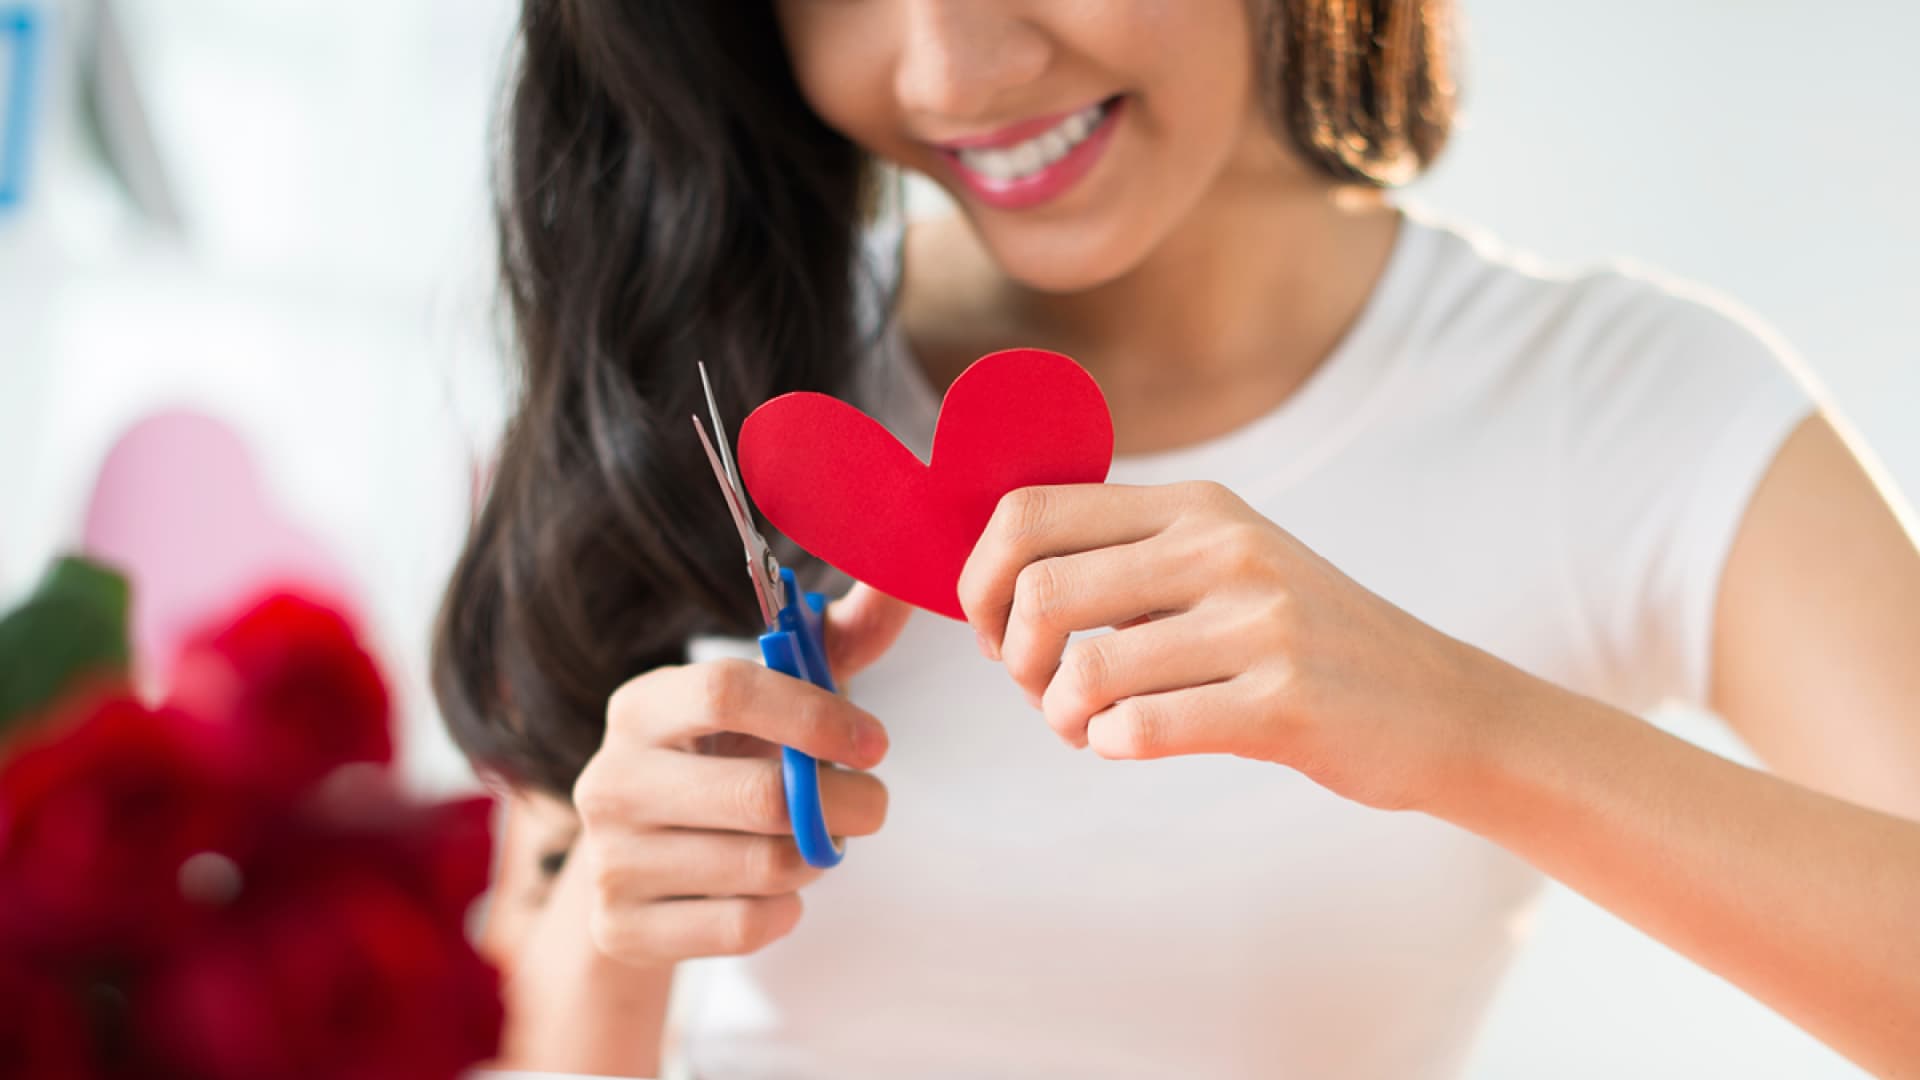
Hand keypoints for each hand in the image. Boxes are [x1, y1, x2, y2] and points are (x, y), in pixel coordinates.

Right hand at [570, 583, 910, 965]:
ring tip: (817, 841)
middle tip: (873, 804)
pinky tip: (776, 889)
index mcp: (641, 707)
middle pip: (759, 795)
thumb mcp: (767, 703)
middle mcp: (610, 779)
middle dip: (844, 802)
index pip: (726, 691)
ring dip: (818, 857)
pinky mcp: (621, 929)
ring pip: (764, 867)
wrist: (640, 868)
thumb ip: (832, 643)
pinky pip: (746, 926)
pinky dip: (787, 909)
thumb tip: (897, 587)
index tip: (876, 741)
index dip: (815, 716)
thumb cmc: (724, 762)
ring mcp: (610, 860)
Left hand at [957, 482, 1497, 810]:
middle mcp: (1223, 548)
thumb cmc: (1305, 642)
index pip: (1030, 512)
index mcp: (1195, 506)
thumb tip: (997, 583)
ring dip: (1061, 716)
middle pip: (1040, 591)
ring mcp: (1256, 623)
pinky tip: (1131, 743)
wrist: (1439, 704)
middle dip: (1012, 659)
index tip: (993, 629)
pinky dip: (1111, 746)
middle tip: (1041, 690)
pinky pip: (1139, 728)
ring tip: (1088, 726)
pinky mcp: (1282, 703)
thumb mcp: (1226, 563)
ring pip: (1083, 670)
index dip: (980, 579)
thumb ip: (1127, 559)